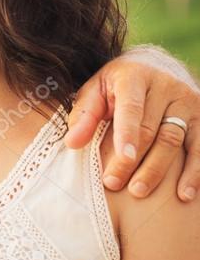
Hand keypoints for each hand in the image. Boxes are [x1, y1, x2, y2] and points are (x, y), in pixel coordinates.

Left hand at [65, 45, 197, 201]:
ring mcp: (187, 101)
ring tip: (139, 191)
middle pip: (150, 129)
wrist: (158, 65)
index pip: (131, 108)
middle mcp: (165, 86)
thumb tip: (72, 143)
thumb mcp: (96, 89)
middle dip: (132, 160)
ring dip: (157, 170)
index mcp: (134, 76)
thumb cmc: (118, 83)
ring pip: (174, 140)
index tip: (124, 157)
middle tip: (113, 183)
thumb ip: (85, 114)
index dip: (128, 133)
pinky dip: (194, 172)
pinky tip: (185, 194)